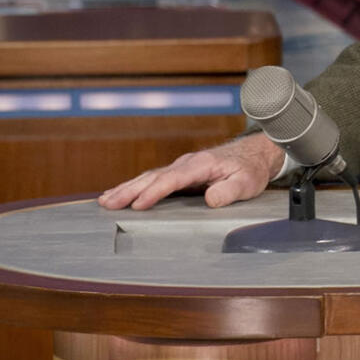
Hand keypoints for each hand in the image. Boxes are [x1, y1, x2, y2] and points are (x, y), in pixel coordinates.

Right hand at [97, 133, 283, 210]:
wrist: (254, 155)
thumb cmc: (250, 170)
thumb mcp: (247, 183)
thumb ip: (230, 191)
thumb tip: (210, 200)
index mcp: (202, 165)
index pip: (174, 179)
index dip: (155, 192)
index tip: (138, 204)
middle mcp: (188, 163)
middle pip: (154, 176)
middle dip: (130, 190)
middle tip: (107, 203)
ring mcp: (182, 167)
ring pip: (150, 176)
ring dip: (127, 188)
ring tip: (105, 201)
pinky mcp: (180, 174)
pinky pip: (154, 179)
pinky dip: (135, 186)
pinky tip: (120, 194)